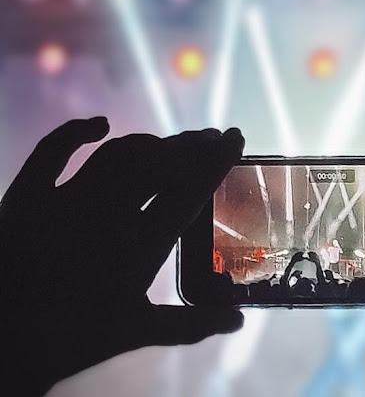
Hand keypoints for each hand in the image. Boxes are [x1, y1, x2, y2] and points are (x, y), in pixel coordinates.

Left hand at [0, 118, 244, 394]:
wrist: (4, 342)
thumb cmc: (72, 336)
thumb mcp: (136, 331)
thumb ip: (192, 323)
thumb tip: (238, 319)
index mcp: (140, 245)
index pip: (189, 191)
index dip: (216, 161)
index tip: (235, 138)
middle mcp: (108, 212)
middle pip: (161, 164)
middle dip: (192, 146)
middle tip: (212, 138)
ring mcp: (66, 199)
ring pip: (121, 154)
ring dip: (152, 142)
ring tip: (174, 142)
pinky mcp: (27, 193)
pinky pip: (54, 150)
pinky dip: (77, 132)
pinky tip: (100, 125)